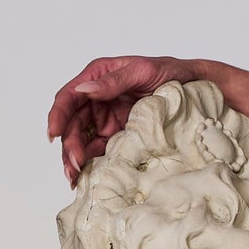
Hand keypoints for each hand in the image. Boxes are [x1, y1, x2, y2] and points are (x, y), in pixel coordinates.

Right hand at [47, 55, 189, 184]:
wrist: (195, 87)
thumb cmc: (170, 71)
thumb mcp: (142, 71)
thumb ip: (113, 82)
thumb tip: (84, 90)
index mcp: (97, 76)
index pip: (68, 97)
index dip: (57, 115)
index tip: (53, 134)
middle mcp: (96, 98)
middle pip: (72, 124)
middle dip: (69, 146)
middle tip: (73, 165)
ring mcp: (105, 118)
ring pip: (81, 140)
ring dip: (75, 158)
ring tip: (74, 177)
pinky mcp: (116, 135)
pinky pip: (98, 150)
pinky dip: (90, 164)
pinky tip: (85, 177)